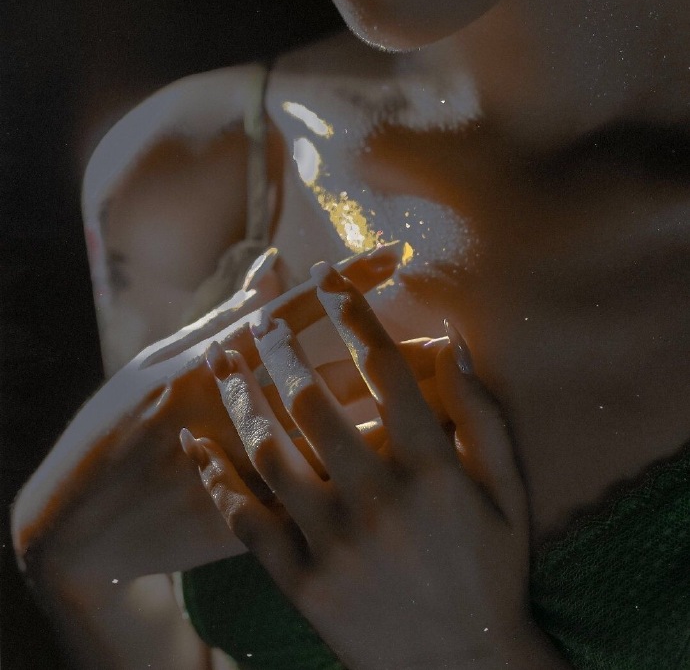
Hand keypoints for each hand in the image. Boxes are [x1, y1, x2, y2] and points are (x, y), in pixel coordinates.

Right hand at [12, 244, 403, 584]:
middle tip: (446, 346)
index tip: (398, 255)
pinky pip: (322, 495)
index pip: (295, 309)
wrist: (80, 522)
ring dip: (394, 418)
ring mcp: (246, 465)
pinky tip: (405, 471)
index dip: (347, 281)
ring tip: (442, 404)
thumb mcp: (161, 360)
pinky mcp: (255, 515)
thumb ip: (225, 315)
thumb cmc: (118, 425)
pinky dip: (363, 478)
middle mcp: (236, 406)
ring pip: (339, 437)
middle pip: (335, 376)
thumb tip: (272, 265)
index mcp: (209, 359)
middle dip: (394, 360)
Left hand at [184, 263, 569, 669]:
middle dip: (279, 347)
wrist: (463, 666)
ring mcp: (334, 542)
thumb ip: (483, 414)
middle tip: (258, 316)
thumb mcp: (508, 491)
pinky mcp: (303, 583)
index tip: (329, 278)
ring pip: (269, 452)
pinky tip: (197, 443)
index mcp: (432, 468)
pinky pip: (247, 522)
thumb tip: (452, 343)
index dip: (354, 314)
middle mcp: (378, 497)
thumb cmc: (493, 570)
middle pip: (312, 401)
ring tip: (217, 359)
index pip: (384, 369)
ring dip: (237, 397)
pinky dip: (217, 479)